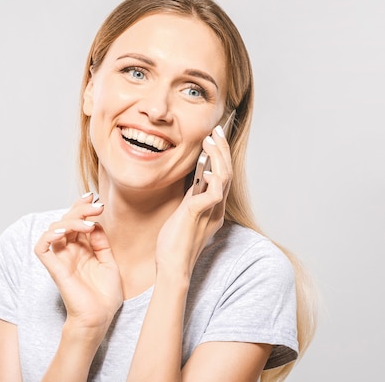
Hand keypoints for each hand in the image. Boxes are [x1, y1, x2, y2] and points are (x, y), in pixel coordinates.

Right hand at [34, 193, 122, 334]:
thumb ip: (101, 243)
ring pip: (54, 229)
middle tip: (97, 206)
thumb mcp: (109, 263)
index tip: (95, 198)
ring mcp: (61, 259)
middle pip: (65, 220)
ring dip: (70, 220)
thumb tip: (96, 224)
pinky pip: (41, 247)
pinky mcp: (54, 268)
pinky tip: (64, 231)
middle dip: (80, 209)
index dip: (82, 207)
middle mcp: (69, 251)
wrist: (100, 318)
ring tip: (88, 223)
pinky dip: (49, 235)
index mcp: (82, 248)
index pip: (76, 221)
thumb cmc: (105, 295)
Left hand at [156, 125, 232, 274]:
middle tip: (217, 130)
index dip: (220, 156)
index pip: (222, 176)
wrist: (171, 267)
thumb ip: (192, 197)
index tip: (214, 138)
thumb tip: (196, 177)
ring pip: (224, 178)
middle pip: (227, 172)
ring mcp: (211, 212)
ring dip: (218, 156)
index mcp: (213, 208)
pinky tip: (204, 168)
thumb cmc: (173, 244)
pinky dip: (212, 178)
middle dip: (223, 149)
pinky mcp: (200, 215)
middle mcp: (216, 209)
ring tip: (211, 139)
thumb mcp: (184, 213)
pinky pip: (214, 193)